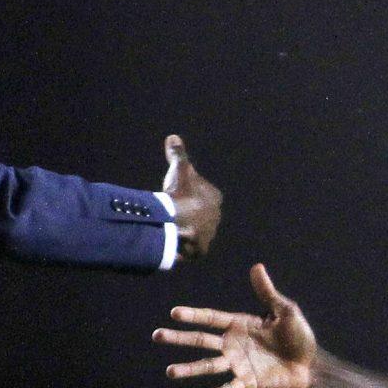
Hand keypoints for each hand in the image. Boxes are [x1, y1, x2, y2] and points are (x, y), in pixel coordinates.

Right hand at [154, 263, 318, 387]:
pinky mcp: (248, 382)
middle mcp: (233, 345)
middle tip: (156, 336)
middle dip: (179, 338)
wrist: (311, 365)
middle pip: (201, 341)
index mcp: (239, 325)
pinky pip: (231, 387)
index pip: (210, 318)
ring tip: (170, 371)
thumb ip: (268, 293)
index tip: (174, 313)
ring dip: (189, 369)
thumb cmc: (299, 336)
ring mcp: (238, 364)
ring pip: (208, 366)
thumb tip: (257, 267)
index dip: (193, 315)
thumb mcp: (286, 311)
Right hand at [161, 134, 221, 259]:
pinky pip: (191, 248)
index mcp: (215, 198)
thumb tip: (173, 137)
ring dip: (187, 230)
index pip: (204, 194)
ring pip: (197, 231)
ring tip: (171, 227)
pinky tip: (172, 242)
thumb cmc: (180, 193)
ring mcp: (209, 235)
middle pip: (201, 214)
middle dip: (190, 213)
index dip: (190, 193)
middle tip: (173, 211)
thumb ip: (178, 153)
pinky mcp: (200, 251)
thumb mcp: (179, 169)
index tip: (178, 194)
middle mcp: (216, 217)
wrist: (176, 222)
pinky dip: (183, 246)